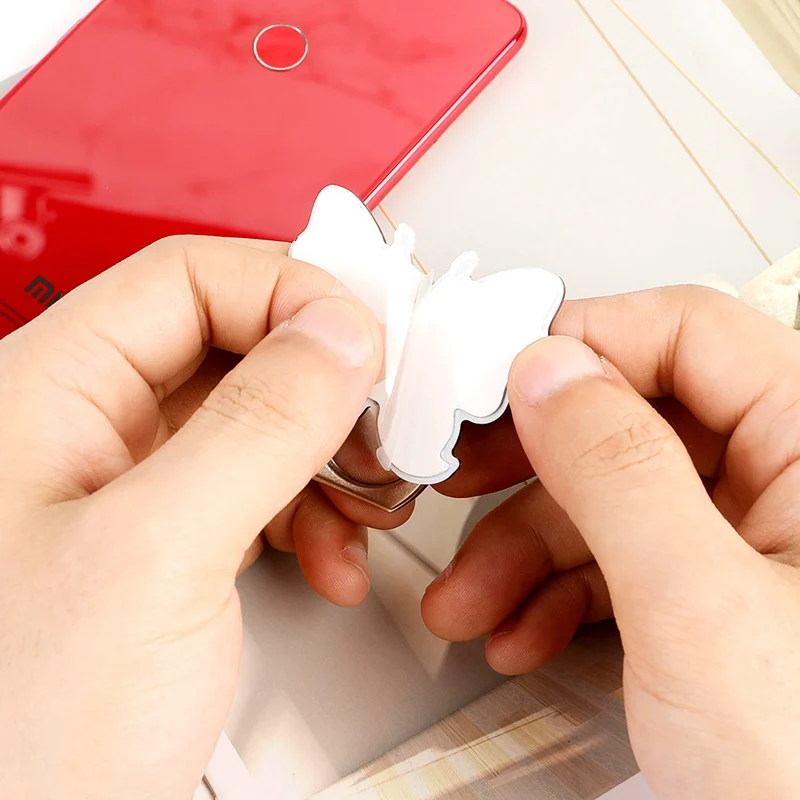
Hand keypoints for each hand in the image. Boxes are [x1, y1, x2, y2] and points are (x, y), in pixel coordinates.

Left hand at [0, 236, 400, 798]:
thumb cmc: (15, 738)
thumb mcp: (155, 558)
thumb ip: (258, 427)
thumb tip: (339, 336)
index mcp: (48, 395)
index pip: (189, 279)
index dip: (289, 291)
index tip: (369, 338)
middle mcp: (89, 432)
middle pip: (237, 346)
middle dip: (327, 386)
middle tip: (388, 424)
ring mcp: (134, 491)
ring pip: (262, 421)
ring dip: (332, 456)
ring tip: (367, 504)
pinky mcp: (173, 545)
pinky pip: (263, 488)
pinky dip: (316, 513)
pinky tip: (332, 557)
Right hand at [423, 287, 799, 798]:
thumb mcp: (699, 612)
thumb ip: (617, 472)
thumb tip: (547, 372)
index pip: (689, 332)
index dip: (583, 344)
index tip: (496, 381)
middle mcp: (791, 484)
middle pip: (633, 421)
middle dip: (532, 467)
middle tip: (462, 477)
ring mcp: (752, 544)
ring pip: (611, 501)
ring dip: (525, 550)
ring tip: (471, 601)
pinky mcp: (717, 596)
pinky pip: (620, 561)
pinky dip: (557, 593)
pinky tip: (520, 630)